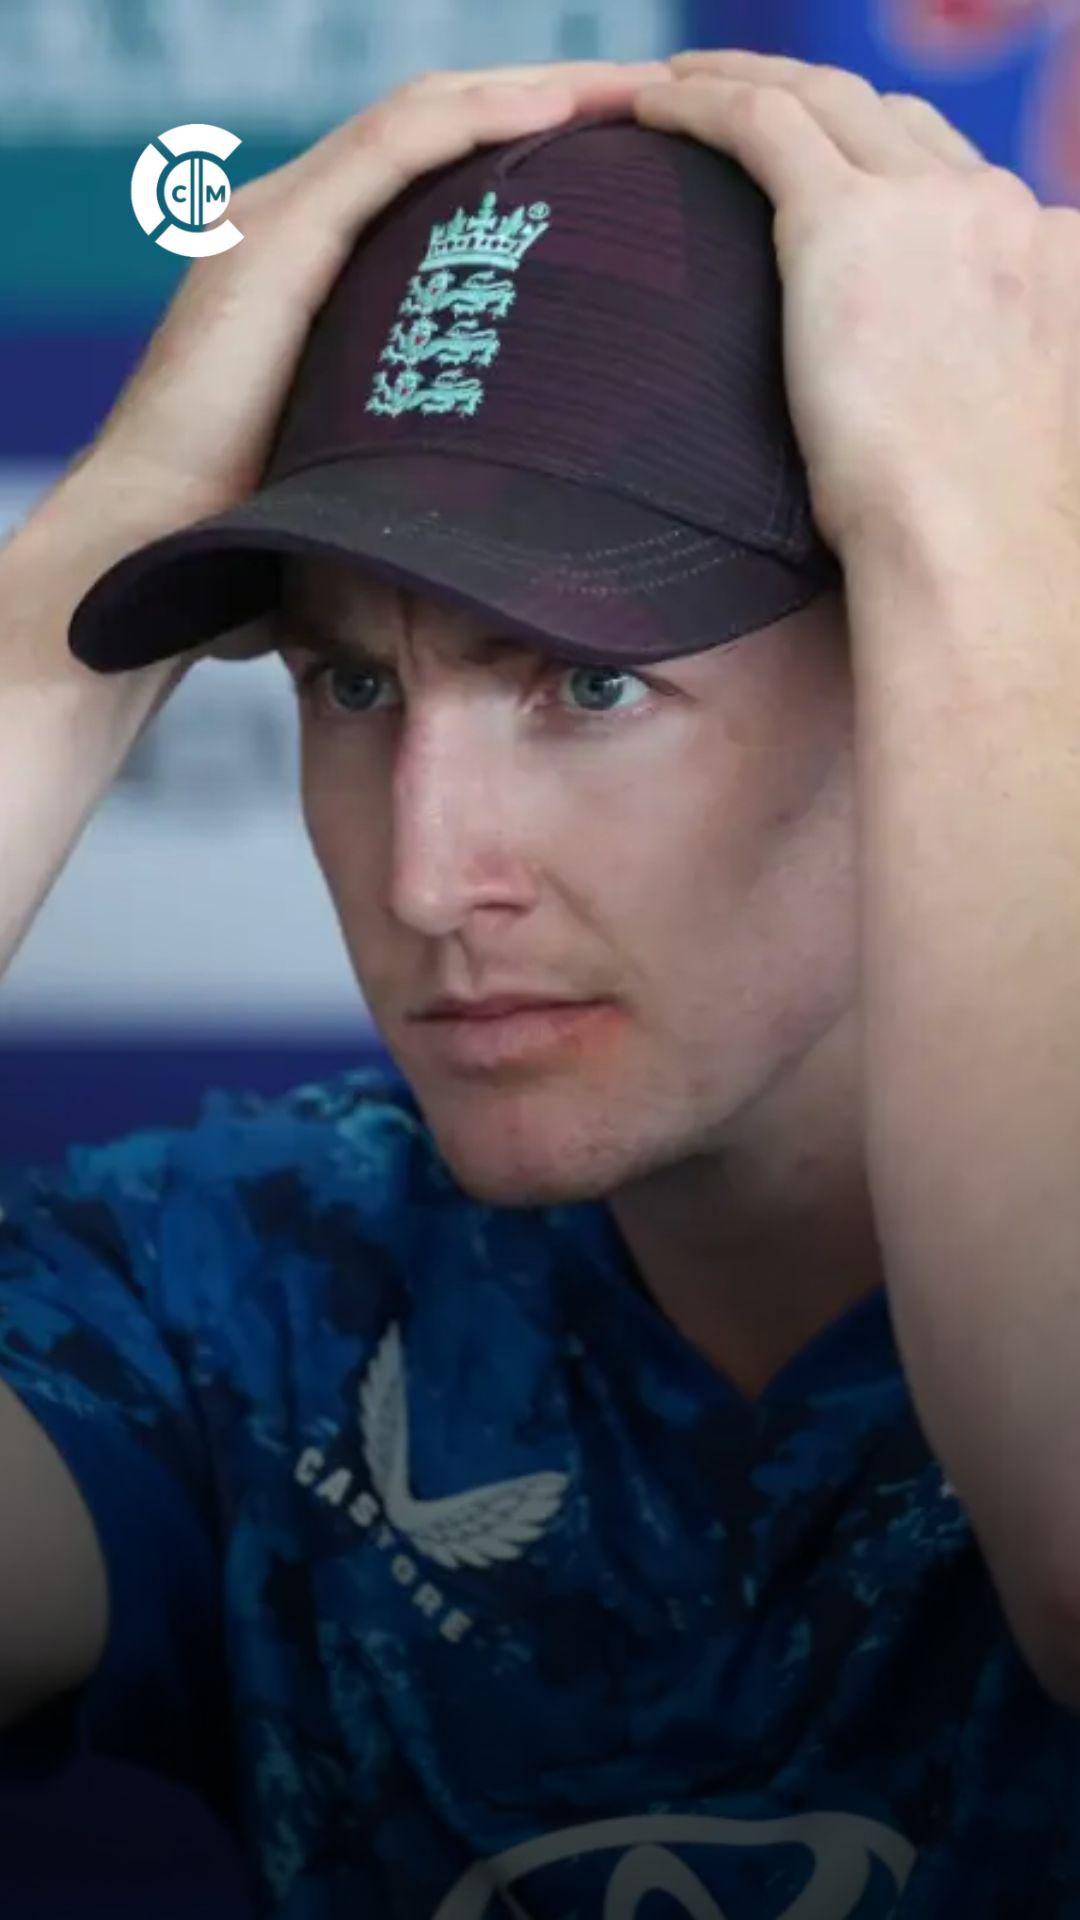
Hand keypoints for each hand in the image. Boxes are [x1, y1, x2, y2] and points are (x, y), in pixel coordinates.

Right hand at [79, 58, 666, 666]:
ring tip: (638, 93)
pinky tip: (558, 112)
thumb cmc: (261, 533)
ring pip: (430, 115)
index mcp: (323, 266)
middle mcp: (299, 219)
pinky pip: (394, 146)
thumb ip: (434, 439)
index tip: (640, 166)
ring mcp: (283, 218)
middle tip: (664, 104)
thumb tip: (535, 492)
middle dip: (560, 104)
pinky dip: (480, 120)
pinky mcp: (279, 236)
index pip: (446, 173)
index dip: (542, 151)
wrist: (158, 547)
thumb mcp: (373, 464)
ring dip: (540, 94)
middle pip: (449, 126)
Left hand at [636, 51, 1079, 560]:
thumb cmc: (973, 538)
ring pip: (825, 98)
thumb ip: (971, 380)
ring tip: (682, 88)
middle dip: (820, 105)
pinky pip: (762, 122)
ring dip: (750, 79)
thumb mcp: (999, 433)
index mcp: (1049, 257)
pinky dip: (705, 103)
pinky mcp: (844, 222)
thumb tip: (920, 416)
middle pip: (896, 124)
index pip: (961, 185)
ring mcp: (927, 205)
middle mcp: (998, 209)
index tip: (835, 187)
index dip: (891, 174)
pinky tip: (655, 110)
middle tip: (745, 104)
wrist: (972, 547)